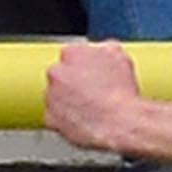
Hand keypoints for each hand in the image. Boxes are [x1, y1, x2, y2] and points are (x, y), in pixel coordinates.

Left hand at [42, 40, 145, 154]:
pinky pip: (55, 117)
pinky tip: (83, 119)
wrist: (118, 122)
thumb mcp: (120, 57)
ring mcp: (51, 95)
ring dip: (68, 100)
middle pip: (61, 74)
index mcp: (72, 53)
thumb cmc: (120, 92)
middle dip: (73, 82)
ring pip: (57, 96)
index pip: (72, 54)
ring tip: (89, 107)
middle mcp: (56, 72)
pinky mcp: (50, 118)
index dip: (83, 65)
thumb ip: (105, 49)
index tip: (90, 72)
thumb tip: (102, 50)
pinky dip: (65, 119)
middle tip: (91, 91)